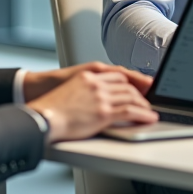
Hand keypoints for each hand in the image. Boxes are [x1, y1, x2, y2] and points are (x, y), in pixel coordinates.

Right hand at [27, 69, 157, 141]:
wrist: (42, 118)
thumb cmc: (52, 109)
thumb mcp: (70, 89)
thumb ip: (86, 89)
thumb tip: (95, 98)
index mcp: (89, 76)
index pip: (118, 75)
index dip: (132, 82)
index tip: (140, 86)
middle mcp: (97, 84)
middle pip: (127, 86)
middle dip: (140, 93)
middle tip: (147, 100)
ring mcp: (101, 98)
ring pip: (132, 97)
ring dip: (144, 105)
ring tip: (149, 110)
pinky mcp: (104, 113)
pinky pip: (131, 112)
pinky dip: (143, 114)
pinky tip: (149, 117)